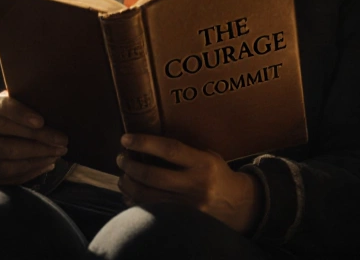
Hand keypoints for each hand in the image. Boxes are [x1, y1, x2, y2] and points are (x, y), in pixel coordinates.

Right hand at [0, 90, 68, 185]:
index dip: (21, 114)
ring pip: (11, 159)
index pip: (0, 110)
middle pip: (8, 140)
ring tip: (58, 152)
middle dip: (40, 140)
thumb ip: (19, 104)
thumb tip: (48, 100)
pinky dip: (33, 169)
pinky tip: (48, 162)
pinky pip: (11, 174)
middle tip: (63, 140)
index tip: (41, 121)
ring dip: (39, 156)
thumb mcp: (2, 110)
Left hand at [116, 133, 262, 234]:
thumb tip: (145, 145)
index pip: (170, 150)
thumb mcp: (206, 156)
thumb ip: (182, 152)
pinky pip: (151, 211)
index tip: (126, 139)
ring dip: (129, 184)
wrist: (238, 205)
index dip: (145, 143)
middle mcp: (195, 185)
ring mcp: (188, 206)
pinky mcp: (182, 221)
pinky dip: (135, 202)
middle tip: (121, 158)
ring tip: (123, 175)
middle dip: (130, 166)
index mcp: (203, 164)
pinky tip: (130, 194)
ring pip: (148, 196)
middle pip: (153, 176)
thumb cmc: (217, 174)